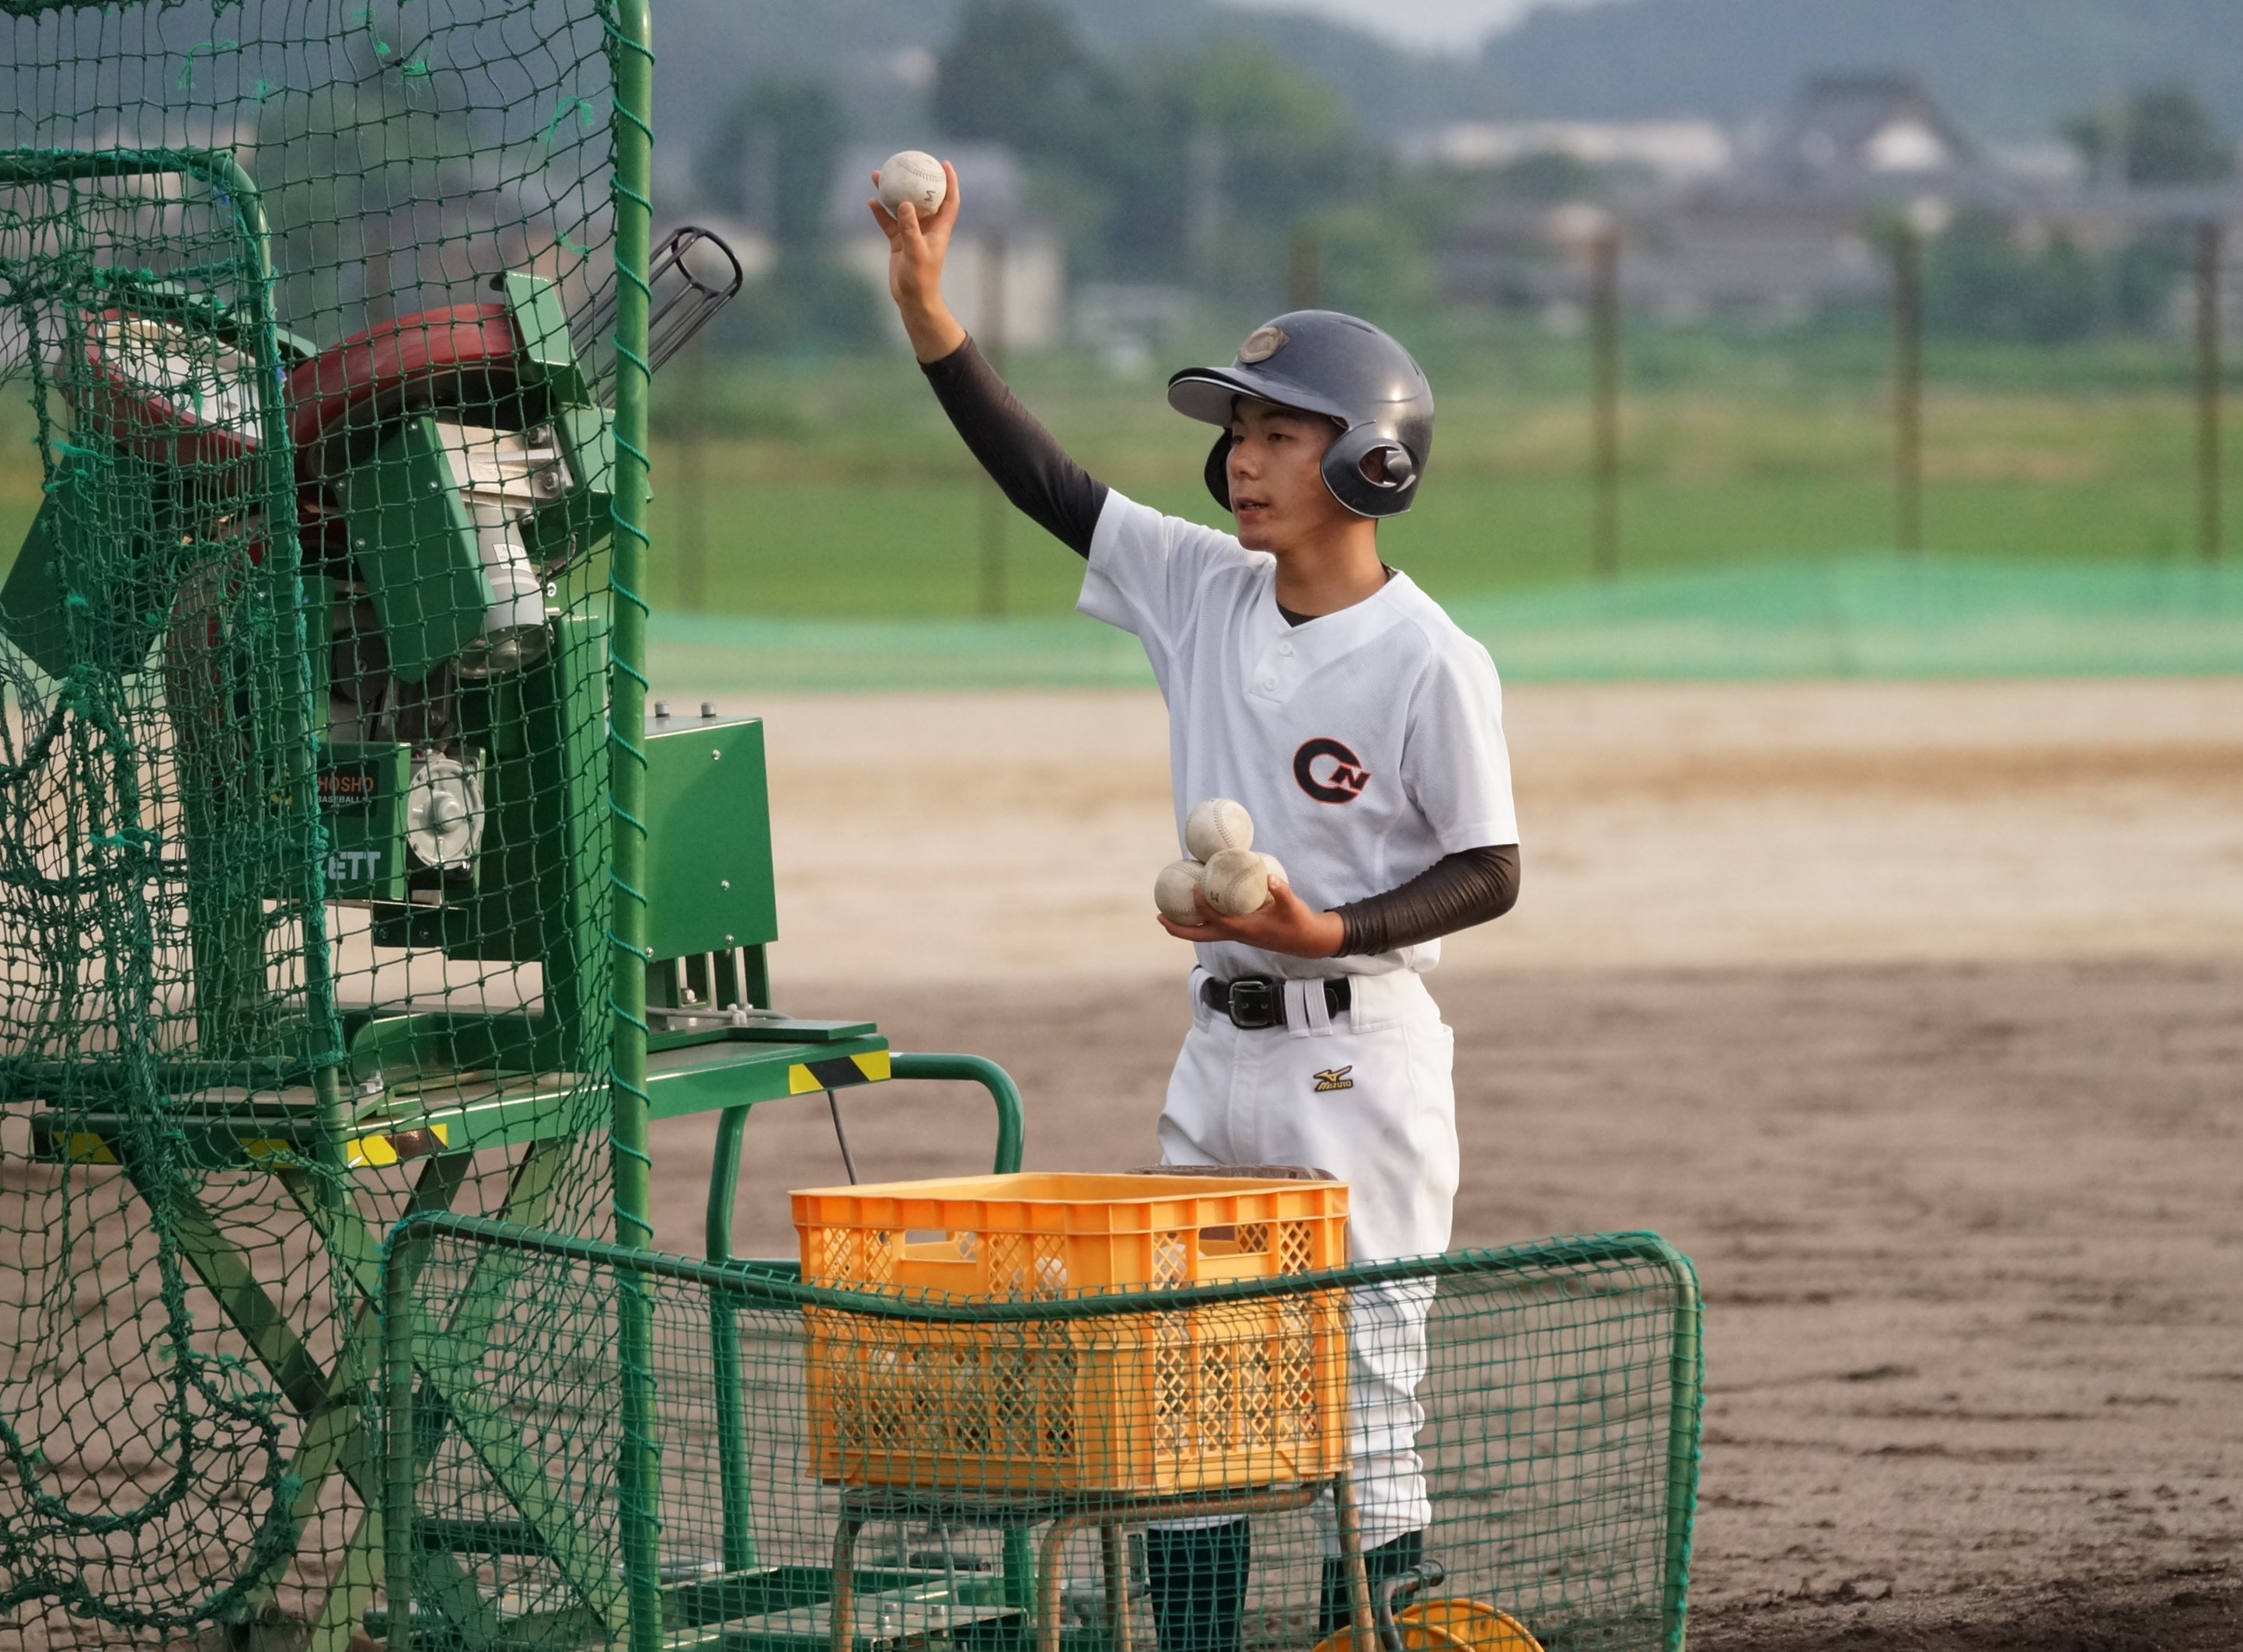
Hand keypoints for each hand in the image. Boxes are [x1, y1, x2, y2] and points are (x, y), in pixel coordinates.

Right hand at [868, 159, 965, 361]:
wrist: (912, 299)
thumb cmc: (921, 279)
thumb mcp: (916, 252)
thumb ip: (910, 228)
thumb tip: (904, 203)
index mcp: (939, 229)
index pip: (949, 199)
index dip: (950, 181)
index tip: (944, 163)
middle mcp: (927, 228)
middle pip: (923, 197)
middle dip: (915, 179)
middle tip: (906, 162)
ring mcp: (911, 233)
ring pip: (901, 207)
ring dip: (892, 192)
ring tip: (880, 176)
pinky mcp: (898, 242)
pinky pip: (888, 222)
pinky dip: (881, 212)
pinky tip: (871, 201)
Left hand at [1157, 873, 1344, 958]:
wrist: (1306, 941)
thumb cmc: (1298, 923)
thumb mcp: (1292, 905)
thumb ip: (1281, 891)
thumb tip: (1269, 876)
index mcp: (1244, 929)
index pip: (1215, 918)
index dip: (1202, 905)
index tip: (1194, 887)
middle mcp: (1236, 934)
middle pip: (1199, 936)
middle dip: (1177, 928)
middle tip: (1158, 917)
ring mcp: (1236, 935)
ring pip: (1203, 935)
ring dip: (1184, 927)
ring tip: (1166, 915)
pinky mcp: (1239, 932)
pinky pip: (1212, 929)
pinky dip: (1199, 922)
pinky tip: (1196, 909)